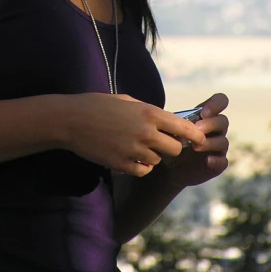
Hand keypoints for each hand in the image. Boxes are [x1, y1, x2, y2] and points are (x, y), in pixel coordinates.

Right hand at [61, 92, 205, 176]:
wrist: (71, 120)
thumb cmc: (97, 105)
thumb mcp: (126, 100)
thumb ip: (147, 111)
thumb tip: (165, 119)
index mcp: (149, 113)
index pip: (184, 128)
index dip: (195, 135)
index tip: (198, 139)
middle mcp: (145, 132)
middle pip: (175, 149)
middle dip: (171, 147)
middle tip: (161, 143)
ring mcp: (134, 150)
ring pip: (158, 161)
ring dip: (153, 156)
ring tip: (138, 147)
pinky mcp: (122, 164)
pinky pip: (143, 171)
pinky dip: (140, 167)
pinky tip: (130, 157)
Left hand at [160, 93, 228, 189]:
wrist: (168, 167)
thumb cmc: (170, 140)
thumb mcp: (170, 127)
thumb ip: (175, 120)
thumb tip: (175, 119)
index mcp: (206, 116)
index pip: (220, 101)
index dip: (216, 104)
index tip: (203, 113)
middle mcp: (215, 130)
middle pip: (223, 121)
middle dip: (210, 124)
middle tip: (196, 129)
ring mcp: (217, 147)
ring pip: (223, 141)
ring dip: (210, 143)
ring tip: (195, 147)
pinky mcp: (217, 164)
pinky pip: (223, 161)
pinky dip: (217, 160)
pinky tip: (207, 160)